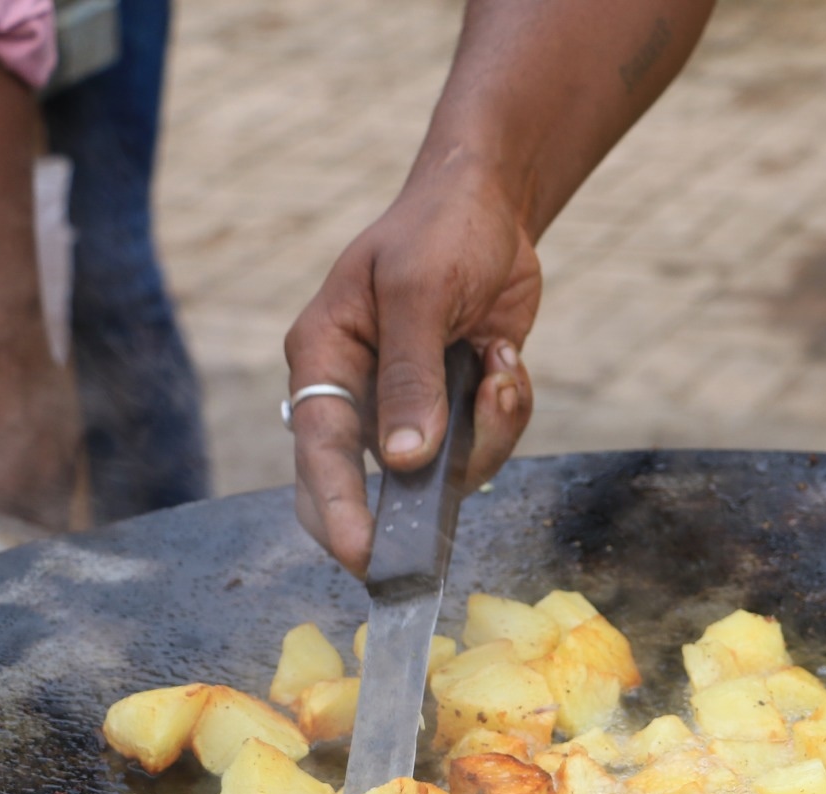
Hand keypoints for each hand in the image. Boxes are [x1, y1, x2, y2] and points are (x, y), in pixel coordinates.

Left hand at [0, 304, 82, 529]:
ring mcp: (65, 461)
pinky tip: (19, 473)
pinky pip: (63, 480)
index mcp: (3, 493)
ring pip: (57, 512)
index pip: (5, 554)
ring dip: (34, 518)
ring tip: (4, 515)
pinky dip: (45, 488)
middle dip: (18, 549)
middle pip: (39, 540)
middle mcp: (45, 485)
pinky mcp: (73, 438)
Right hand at [286, 163, 538, 575]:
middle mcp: (358, 391)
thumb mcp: (420, 290)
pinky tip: (507, 362)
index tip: (363, 555)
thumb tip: (402, 459)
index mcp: (324, 357)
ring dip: (484, 435)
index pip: (319, 450)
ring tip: (500, 368)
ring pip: (440, 471)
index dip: (338, 510)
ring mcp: (407, 406)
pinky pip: (481, 446)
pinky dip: (506, 415)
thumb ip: (412, 374)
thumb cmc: (440, 230)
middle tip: (428, 552)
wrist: (491, 206)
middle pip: (361, 484)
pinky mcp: (454, 409)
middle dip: (407, 511)